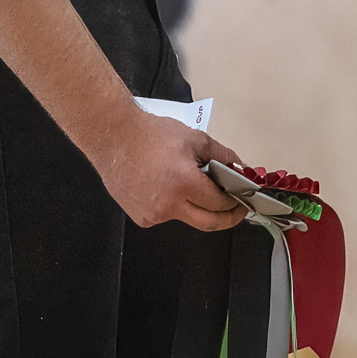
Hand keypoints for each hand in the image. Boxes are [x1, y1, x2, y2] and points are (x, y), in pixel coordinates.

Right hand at [96, 112, 243, 230]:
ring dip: (198, 207)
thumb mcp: (194, 139)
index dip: (235, 201)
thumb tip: (241, 168)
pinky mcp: (140, 217)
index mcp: (183, 184)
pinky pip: (166, 216)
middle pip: (208, 223)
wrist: (113, 137)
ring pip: (187, 218)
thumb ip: (222, 155)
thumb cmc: (150, 134)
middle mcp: (167, 205)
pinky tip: (170, 188)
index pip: (219, 203)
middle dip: (227, 218)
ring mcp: (151, 215)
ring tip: (198, 188)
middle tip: (237, 210)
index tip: (243, 197)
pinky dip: (175, 205)